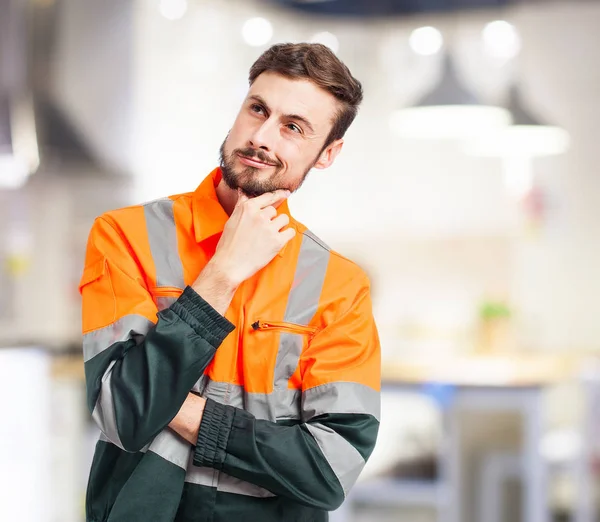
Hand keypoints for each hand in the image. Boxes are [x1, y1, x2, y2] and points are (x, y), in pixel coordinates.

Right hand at [191, 189, 294, 314]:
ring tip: (270, 235)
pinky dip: (287, 235)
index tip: (285, 193)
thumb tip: (244, 192)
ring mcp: (269, 228)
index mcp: (248, 208)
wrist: (229, 265)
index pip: (268, 196)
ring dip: (280, 226)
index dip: (278, 195)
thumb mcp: (232, 220)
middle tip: (263, 230)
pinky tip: (279, 240)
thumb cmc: (228, 245)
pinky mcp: (277, 241)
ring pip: (284, 219)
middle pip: (275, 210)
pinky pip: (290, 232)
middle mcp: (260, 216)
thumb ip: (242, 206)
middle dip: (271, 219)